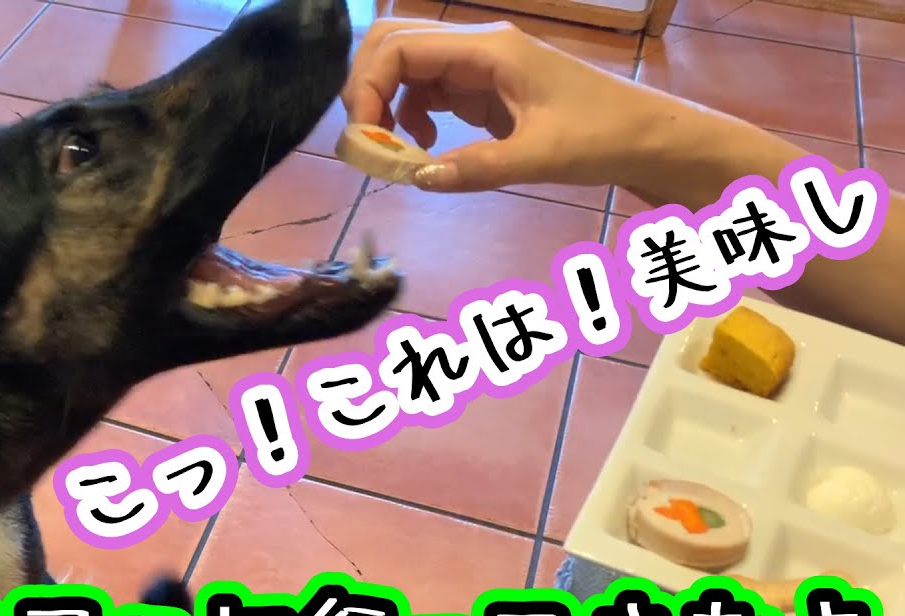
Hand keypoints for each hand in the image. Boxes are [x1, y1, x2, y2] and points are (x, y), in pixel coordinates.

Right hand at [341, 19, 691, 193]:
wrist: (646, 137)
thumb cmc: (601, 136)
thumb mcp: (540, 157)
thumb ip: (475, 168)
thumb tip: (415, 177)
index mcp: (488, 49)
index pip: (400, 47)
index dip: (367, 86)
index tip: (364, 139)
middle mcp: (476, 48)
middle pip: (394, 43)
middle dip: (366, 87)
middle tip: (365, 142)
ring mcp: (478, 67)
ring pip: (407, 68)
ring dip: (385, 105)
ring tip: (389, 153)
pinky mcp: (483, 90)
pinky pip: (428, 92)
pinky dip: (410, 117)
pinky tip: (426, 148)